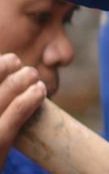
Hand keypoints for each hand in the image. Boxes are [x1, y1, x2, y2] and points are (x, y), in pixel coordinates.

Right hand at [0, 54, 47, 173]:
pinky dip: (30, 98)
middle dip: (6, 67)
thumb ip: (2, 107)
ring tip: (34, 76)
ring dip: (23, 79)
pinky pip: (16, 112)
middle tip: (21, 66)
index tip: (7, 60)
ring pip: (5, 92)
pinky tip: (39, 92)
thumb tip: (9, 74)